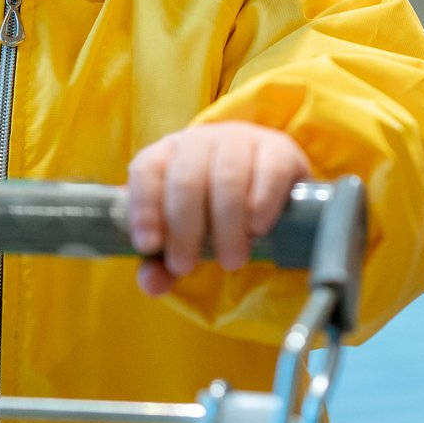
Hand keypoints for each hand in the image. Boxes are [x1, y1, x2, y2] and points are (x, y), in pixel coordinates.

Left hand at [126, 122, 309, 294]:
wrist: (267, 185)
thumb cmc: (213, 211)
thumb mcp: (185, 235)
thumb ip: (163, 262)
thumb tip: (153, 283)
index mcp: (167, 154)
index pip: (147, 170)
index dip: (144, 207)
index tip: (150, 245)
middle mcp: (200, 140)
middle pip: (186, 179)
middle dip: (184, 230)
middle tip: (187, 267)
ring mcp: (241, 139)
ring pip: (227, 177)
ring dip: (226, 225)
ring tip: (230, 259)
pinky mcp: (279, 148)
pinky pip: (269, 171)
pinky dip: (262, 203)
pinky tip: (258, 227)